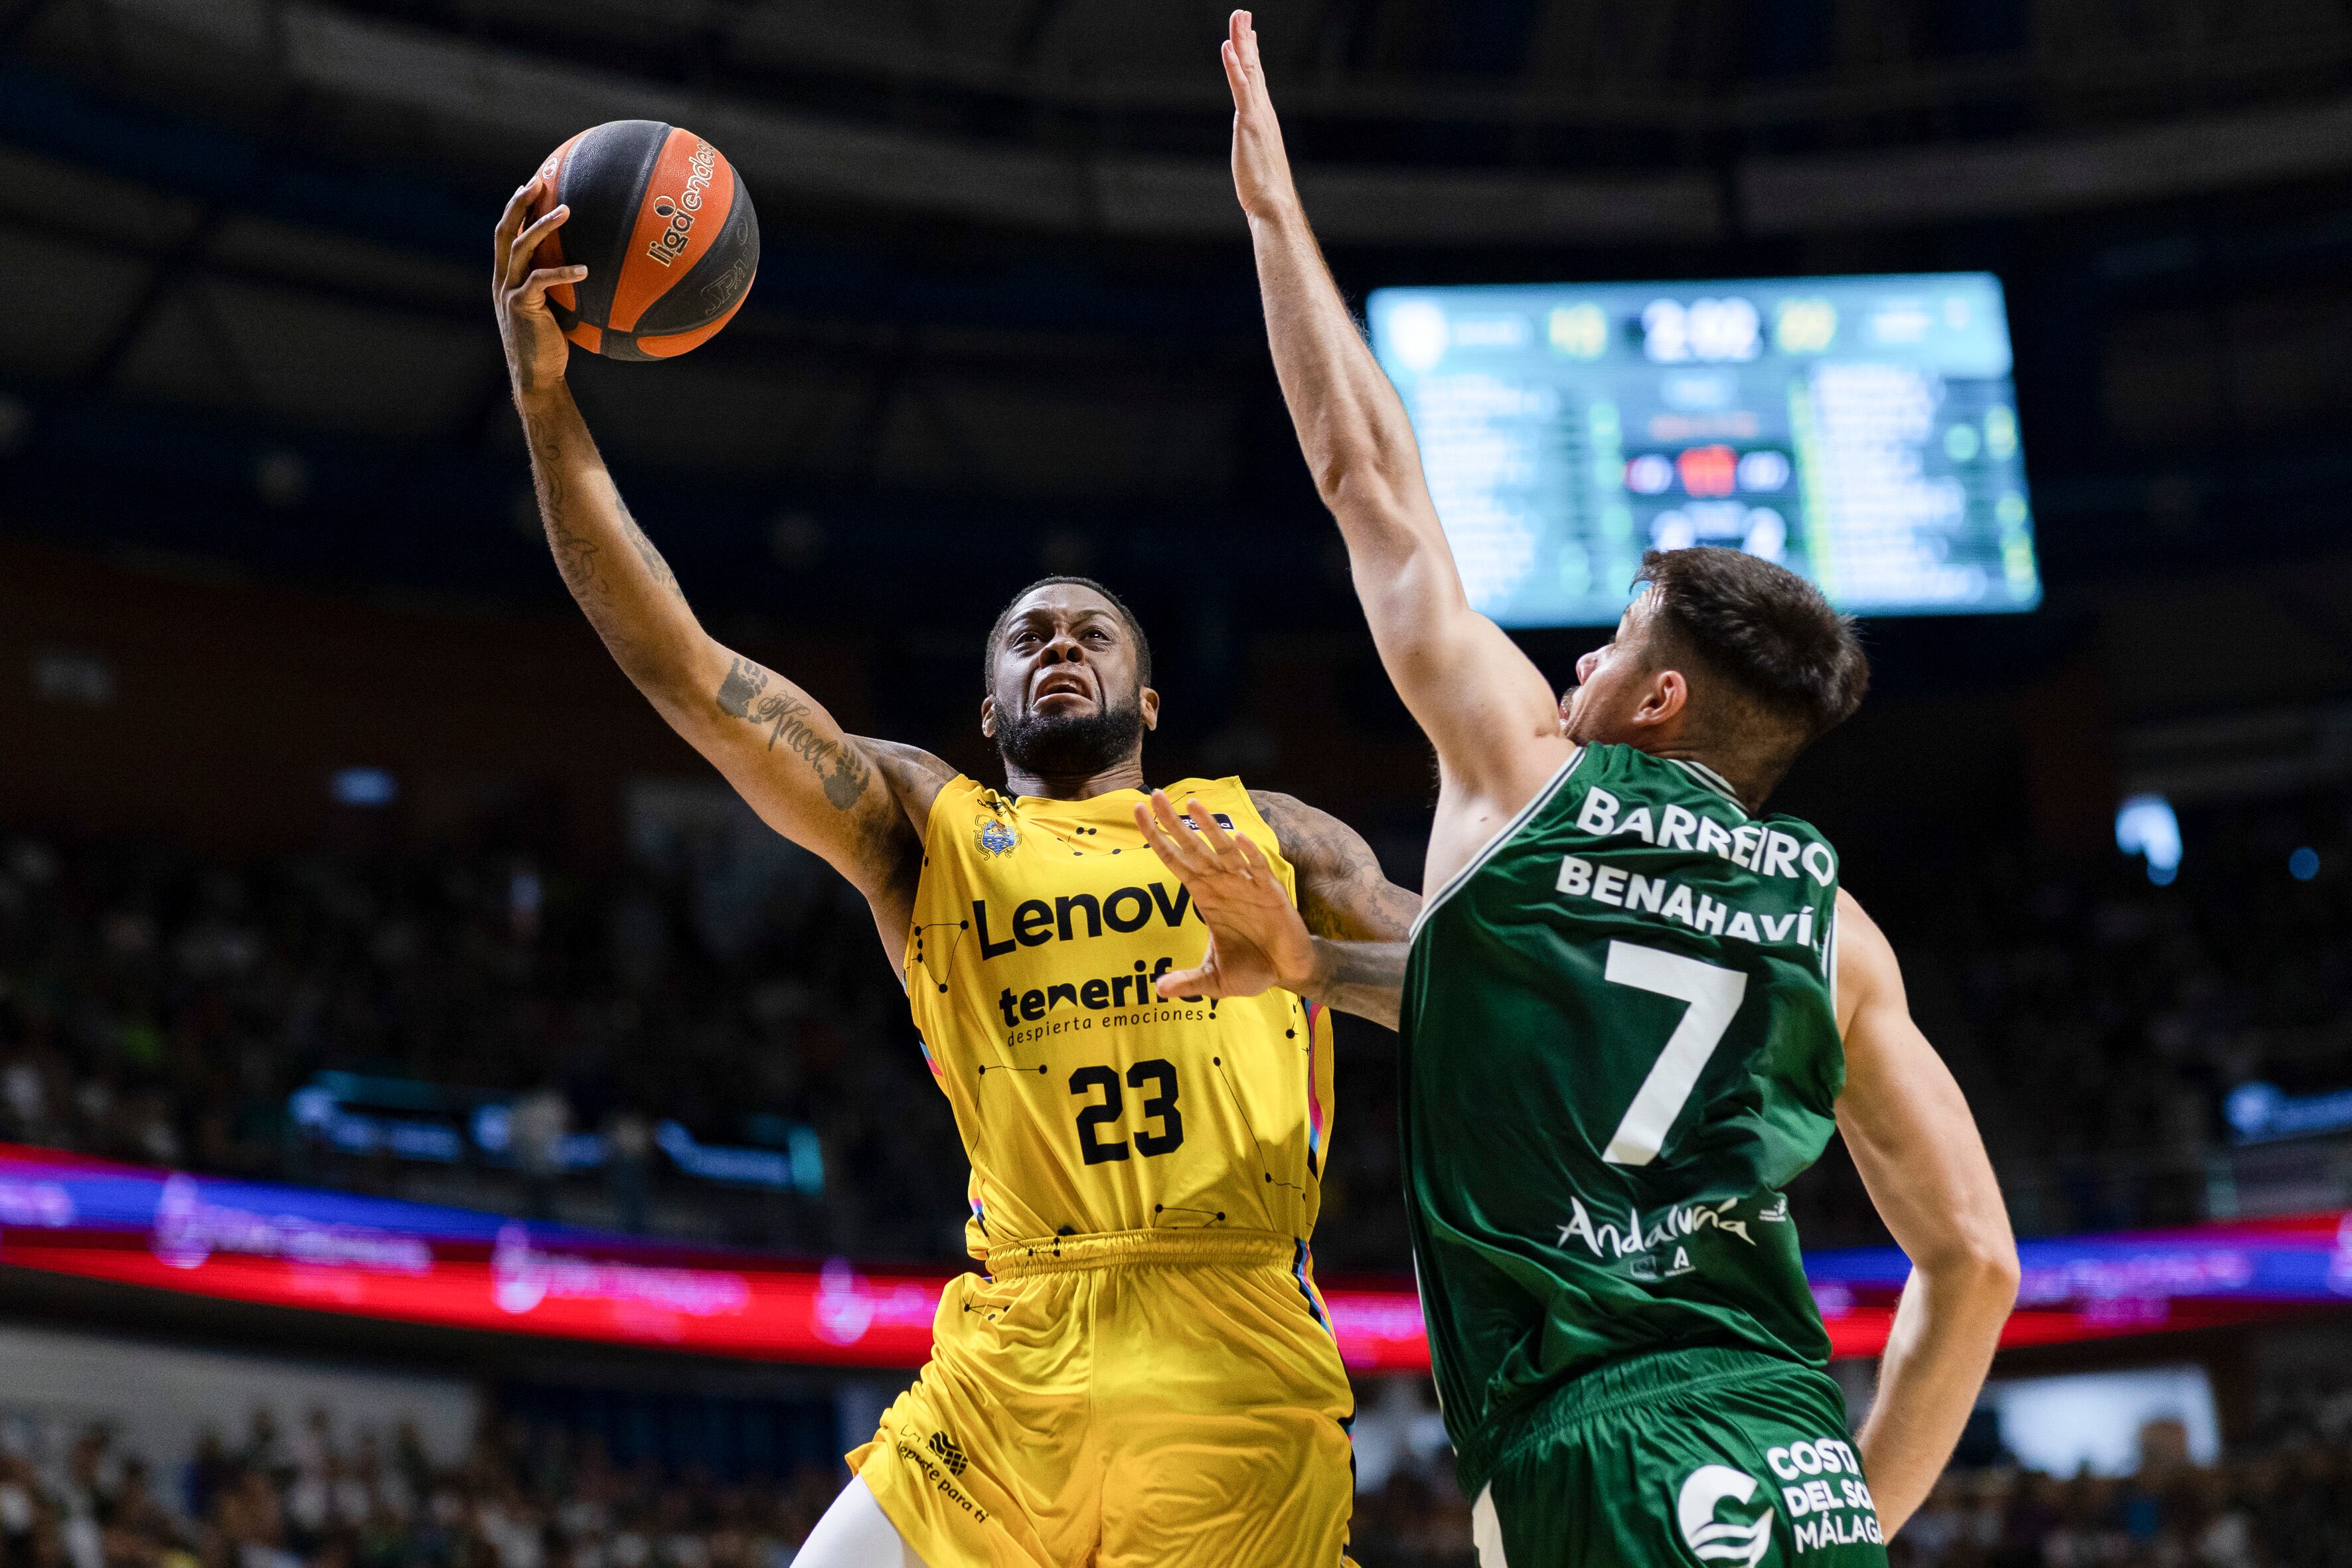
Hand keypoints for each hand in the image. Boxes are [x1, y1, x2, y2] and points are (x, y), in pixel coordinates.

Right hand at [493, 173, 587, 398]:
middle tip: (537, 181)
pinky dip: (562, 272)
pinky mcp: (520, 307)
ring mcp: (509, 292)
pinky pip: (540, 281)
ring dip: (542, 226)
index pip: (507, 234)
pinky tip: (585, 269)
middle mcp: (503, 280)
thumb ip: (561, 287)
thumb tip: (594, 269)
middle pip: (505, 232)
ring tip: (566, 210)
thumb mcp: (555, 309)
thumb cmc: (551, 344)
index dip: (515, 208)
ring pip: (520, 248)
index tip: (530, 185)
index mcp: (507, 277)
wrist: (537, 376)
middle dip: (518, 204)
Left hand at [1134, 789, 1318, 1000]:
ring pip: (1223, 850)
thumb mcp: (1213, 980)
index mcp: (1204, 896)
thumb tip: (1158, 990)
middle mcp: (1221, 884)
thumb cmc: (1251, 969)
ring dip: (1208, 828)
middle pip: (1192, 847)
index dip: (1156, 837)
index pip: (1174, 860)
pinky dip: (1250, 854)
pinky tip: (1239, 838)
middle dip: (1173, 822)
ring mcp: (1246, 885)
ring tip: (1192, 805)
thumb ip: (1188, 981)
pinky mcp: (1271, 893)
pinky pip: (1258, 869)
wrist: (1288, 972)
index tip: (1137, 812)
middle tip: (1155, 795)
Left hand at [1222, 10, 1300, 222]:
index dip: (1251, 55)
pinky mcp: (1249, 122)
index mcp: (1263, 118)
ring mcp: (1258, 114)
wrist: (1274, 204)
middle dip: (1246, 38)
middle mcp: (1263, 111)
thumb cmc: (1266, 191)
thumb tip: (1254, 155)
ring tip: (1238, 17)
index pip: (1255, 80)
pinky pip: (1241, 87)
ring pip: (1248, 70)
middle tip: (1242, 14)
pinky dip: (1234, 65)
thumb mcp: (1256, 162)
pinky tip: (1228, 46)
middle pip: (1253, 67)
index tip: (1248, 35)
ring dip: (1242, 41)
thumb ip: (1255, 151)